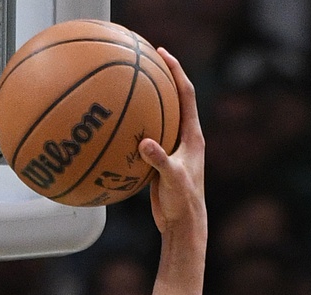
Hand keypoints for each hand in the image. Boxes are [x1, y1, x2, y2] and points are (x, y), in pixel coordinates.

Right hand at [140, 53, 205, 242]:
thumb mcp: (172, 179)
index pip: (186, 93)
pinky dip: (135, 130)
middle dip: (162, 78)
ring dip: (148, 103)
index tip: (162, 54)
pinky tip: (117, 129)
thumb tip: (144, 142)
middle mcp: (185, 137)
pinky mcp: (161, 162)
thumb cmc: (183, 202)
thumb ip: (160, 159)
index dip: (176, 71)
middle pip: (174, 99)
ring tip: (131, 87)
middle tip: (147, 60)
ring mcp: (173, 149)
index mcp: (193, 135)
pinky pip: (147, 139)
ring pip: (160, 118)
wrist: (183, 225)